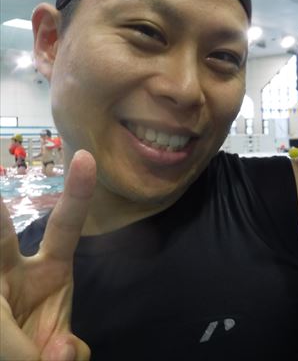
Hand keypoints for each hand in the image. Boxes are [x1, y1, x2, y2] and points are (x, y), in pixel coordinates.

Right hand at [1, 150, 94, 360]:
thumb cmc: (38, 352)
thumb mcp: (57, 352)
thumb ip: (64, 351)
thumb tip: (65, 356)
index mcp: (50, 271)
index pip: (66, 226)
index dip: (77, 194)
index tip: (87, 158)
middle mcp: (11, 270)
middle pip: (0, 236)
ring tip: (5, 307)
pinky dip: (3, 327)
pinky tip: (8, 324)